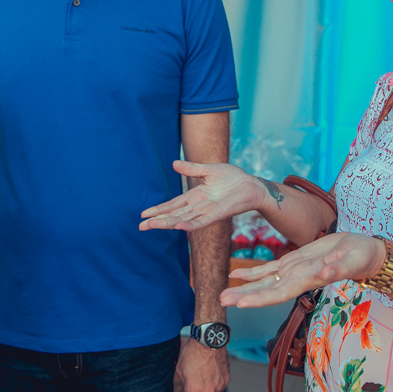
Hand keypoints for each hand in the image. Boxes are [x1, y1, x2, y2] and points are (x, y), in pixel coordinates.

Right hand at [140, 160, 266, 231]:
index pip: (172, 205)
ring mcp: (207, 211)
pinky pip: (202, 221)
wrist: (252, 185)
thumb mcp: (209, 170)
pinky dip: (190, 224)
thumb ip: (192, 169)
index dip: (158, 209)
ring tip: (152, 226)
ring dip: (168, 224)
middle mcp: (198, 206)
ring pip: (183, 220)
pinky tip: (179, 227)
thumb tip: (174, 164)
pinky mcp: (218, 214)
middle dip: (157, 220)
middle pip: (174, 215)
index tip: (144, 215)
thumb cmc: (233, 178)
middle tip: (140, 227)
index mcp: (194, 197)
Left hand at [174, 339, 229, 391]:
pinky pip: (218, 386)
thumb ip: (182, 385)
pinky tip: (209, 371)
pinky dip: (213, 383)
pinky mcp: (226, 379)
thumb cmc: (191, 353)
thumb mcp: (179, 370)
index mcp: (194, 391)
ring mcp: (219, 386)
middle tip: (189, 382)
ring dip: (204, 389)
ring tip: (200, 375)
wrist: (208, 341)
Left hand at [222, 232, 385, 307]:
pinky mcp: (294, 261)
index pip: (278, 292)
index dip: (259, 298)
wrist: (365, 253)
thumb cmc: (361, 257)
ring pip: (263, 282)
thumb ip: (339, 269)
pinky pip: (269, 269)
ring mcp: (293, 271)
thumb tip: (326, 276)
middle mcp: (296, 279)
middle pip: (265, 291)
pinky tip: (236, 273)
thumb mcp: (352, 259)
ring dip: (243, 287)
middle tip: (220, 300)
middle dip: (243, 296)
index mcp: (307, 279)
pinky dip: (252, 272)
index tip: (240, 303)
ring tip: (222, 293)